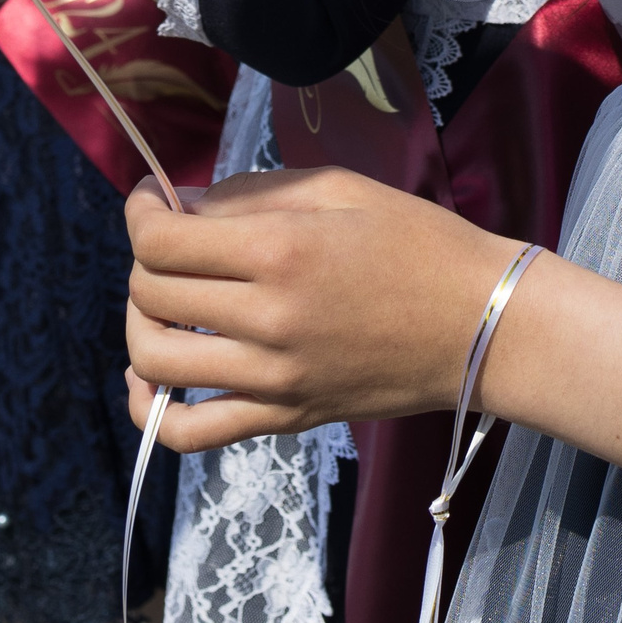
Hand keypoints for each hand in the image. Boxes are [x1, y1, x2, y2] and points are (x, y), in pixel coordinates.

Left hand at [123, 166, 524, 450]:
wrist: (482, 325)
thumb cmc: (417, 242)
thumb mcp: (336, 188)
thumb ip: (251, 192)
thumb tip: (183, 206)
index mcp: (280, 250)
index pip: (162, 240)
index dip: (140, 211)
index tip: (150, 198)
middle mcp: (268, 319)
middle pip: (151, 293)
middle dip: (145, 258)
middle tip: (171, 241)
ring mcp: (274, 379)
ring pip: (155, 361)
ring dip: (140, 324)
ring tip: (163, 301)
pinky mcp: (285, 418)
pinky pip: (191, 434)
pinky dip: (151, 411)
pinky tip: (149, 382)